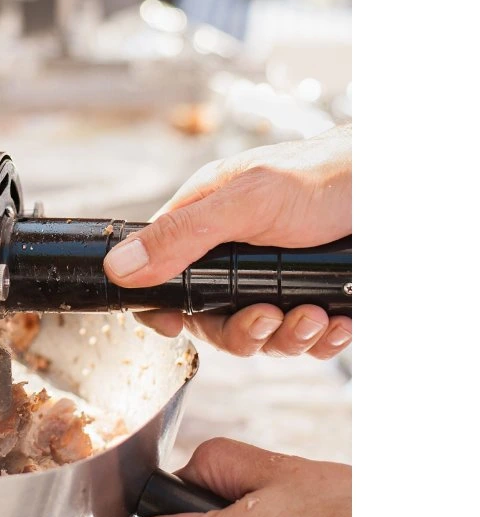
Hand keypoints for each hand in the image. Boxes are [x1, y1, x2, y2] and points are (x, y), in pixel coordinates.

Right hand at [103, 125, 351, 357]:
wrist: (396, 188)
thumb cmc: (324, 177)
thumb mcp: (245, 204)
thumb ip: (181, 236)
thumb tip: (120, 265)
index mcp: (205, 222)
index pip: (163, 274)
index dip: (165, 307)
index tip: (172, 327)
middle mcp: (235, 253)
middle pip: (213, 319)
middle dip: (244, 330)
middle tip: (270, 318)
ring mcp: (273, 277)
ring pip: (260, 334)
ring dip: (288, 336)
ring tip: (314, 316)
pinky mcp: (310, 295)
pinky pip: (303, 338)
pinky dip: (321, 338)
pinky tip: (337, 320)